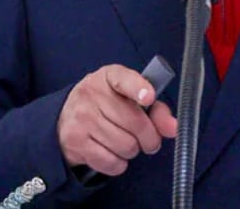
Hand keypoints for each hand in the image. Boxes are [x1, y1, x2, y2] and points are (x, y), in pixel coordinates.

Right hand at [56, 65, 177, 175]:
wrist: (66, 117)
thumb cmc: (108, 105)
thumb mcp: (131, 97)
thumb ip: (156, 110)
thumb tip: (173, 128)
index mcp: (109, 76)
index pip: (125, 80)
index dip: (139, 89)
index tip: (149, 97)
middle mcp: (92, 94)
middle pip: (135, 123)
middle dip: (150, 137)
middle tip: (150, 140)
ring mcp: (81, 118)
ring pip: (126, 145)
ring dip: (134, 150)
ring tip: (128, 143)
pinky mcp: (75, 142)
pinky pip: (110, 162)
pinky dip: (119, 163)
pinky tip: (114, 153)